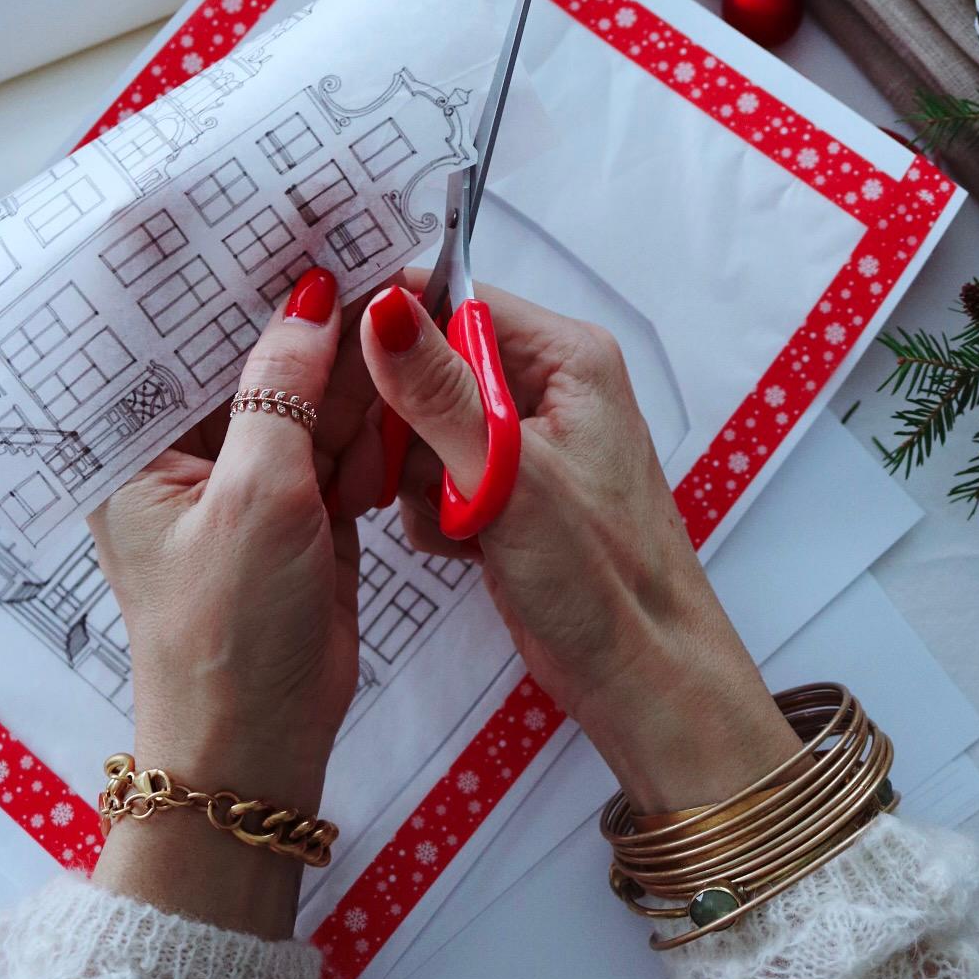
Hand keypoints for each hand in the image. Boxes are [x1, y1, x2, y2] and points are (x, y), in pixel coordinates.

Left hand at [89, 266, 384, 934]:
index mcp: (140, 448)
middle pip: (258, 362)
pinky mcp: (299, 512)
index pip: (187, 340)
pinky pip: (338, 446)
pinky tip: (403, 391)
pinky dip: (370, 426)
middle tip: (380, 255)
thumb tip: (311, 296)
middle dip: (317, 320)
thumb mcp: (256, 496)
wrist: (262, 750)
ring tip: (410, 307)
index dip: (243, 285)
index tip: (296, 225)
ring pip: (308, 400)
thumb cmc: (230, 635)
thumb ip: (283, 389)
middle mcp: (187, 456)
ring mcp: (248, 484)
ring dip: (355, 370)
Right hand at [362, 276, 800, 813]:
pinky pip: (438, 473)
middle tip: (395, 472)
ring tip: (451, 518)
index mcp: (566, 356)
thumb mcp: (508, 474)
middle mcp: (549, 385)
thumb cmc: (601, 577)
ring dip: (418, 476)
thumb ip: (438, 390)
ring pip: (425, 424)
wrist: (640, 677)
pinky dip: (434, 509)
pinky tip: (460, 544)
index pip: (456, 301)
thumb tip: (382, 307)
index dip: (392, 330)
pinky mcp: (510, 491)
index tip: (338, 367)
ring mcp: (528, 441)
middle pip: (433, 363)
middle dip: (404, 421)